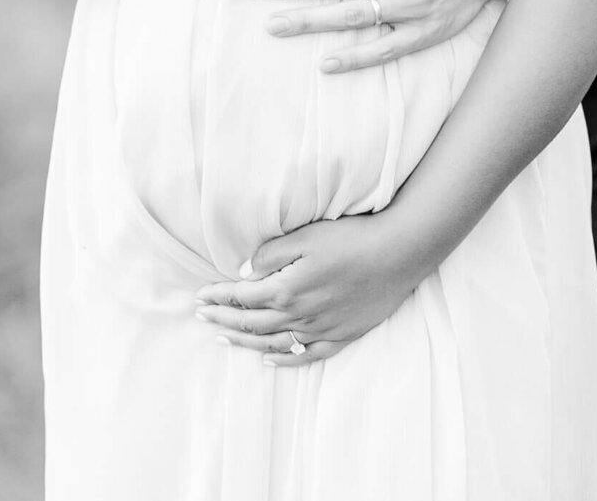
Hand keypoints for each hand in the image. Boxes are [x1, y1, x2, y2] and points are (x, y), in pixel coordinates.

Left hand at [194, 214, 422, 365]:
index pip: (242, 297)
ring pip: (272, 344)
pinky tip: (269, 361)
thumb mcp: (306, 236)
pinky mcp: (340, 337)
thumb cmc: (352, 238)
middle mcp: (299, 315)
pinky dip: (283, 361)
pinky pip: (305, 357)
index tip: (199, 297)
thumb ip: (271, 254)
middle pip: (252, 323)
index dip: (218, 297)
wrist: (397, 254)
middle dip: (223, 319)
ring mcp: (320, 330)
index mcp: (287, 288)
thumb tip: (244, 273)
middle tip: (201, 318)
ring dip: (244, 342)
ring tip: (223, 339)